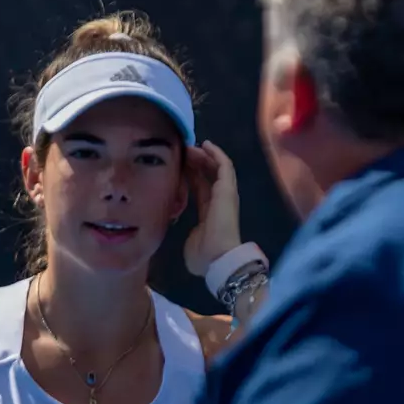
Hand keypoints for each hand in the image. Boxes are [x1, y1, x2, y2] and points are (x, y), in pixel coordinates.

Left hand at [183, 140, 243, 278]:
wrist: (217, 259)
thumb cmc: (203, 256)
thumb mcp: (188, 239)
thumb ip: (185, 229)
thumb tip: (175, 225)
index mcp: (209, 213)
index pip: (200, 189)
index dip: (190, 176)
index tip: (178, 165)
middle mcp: (218, 201)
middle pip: (207, 175)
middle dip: (195, 162)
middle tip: (181, 151)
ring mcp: (225, 194)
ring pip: (216, 167)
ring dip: (204, 155)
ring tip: (190, 146)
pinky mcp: (228, 189)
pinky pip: (224, 166)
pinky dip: (216, 154)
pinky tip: (205, 145)